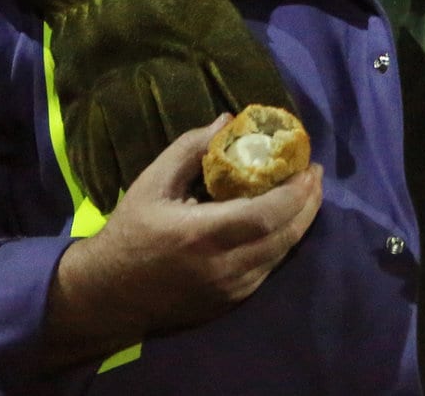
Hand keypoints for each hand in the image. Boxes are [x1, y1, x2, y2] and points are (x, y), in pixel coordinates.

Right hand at [44, 117, 322, 366]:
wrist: (111, 294)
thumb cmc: (130, 231)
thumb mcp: (152, 182)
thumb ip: (189, 149)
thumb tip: (226, 121)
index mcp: (202, 233)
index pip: (266, 214)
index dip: (295, 191)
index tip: (307, 165)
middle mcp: (224, 265)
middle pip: (284, 236)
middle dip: (308, 203)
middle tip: (313, 174)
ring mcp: (231, 289)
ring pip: (281, 254)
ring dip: (300, 222)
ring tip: (306, 193)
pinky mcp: (232, 302)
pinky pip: (268, 268)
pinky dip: (282, 241)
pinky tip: (283, 220)